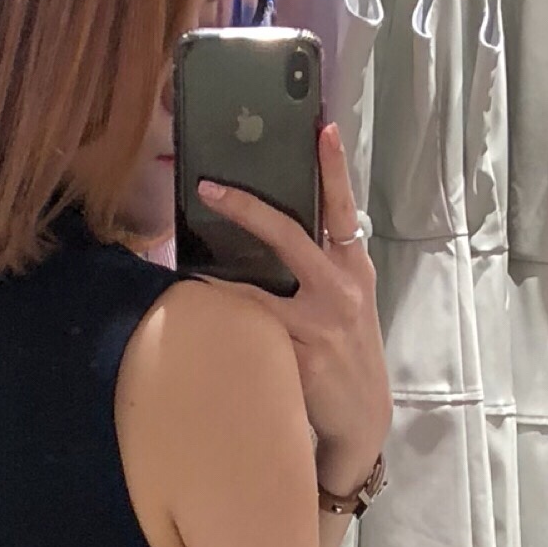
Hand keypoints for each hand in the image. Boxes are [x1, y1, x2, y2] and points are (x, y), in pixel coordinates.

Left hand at [196, 118, 391, 498]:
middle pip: (292, 234)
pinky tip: (194, 307)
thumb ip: (323, 269)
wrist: (363, 418)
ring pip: (257, 285)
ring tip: (184, 256)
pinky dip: (220, 318)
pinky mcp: (298, 353)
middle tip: (210, 186)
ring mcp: (320, 321)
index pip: (344, 207)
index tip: (323, 128)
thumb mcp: (350, 303)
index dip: (334, 167)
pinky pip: (247, 327)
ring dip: (217, 271)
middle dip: (248, 207)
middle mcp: (341, 287)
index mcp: (355, 267)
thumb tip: (274, 239)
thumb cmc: (347, 354)